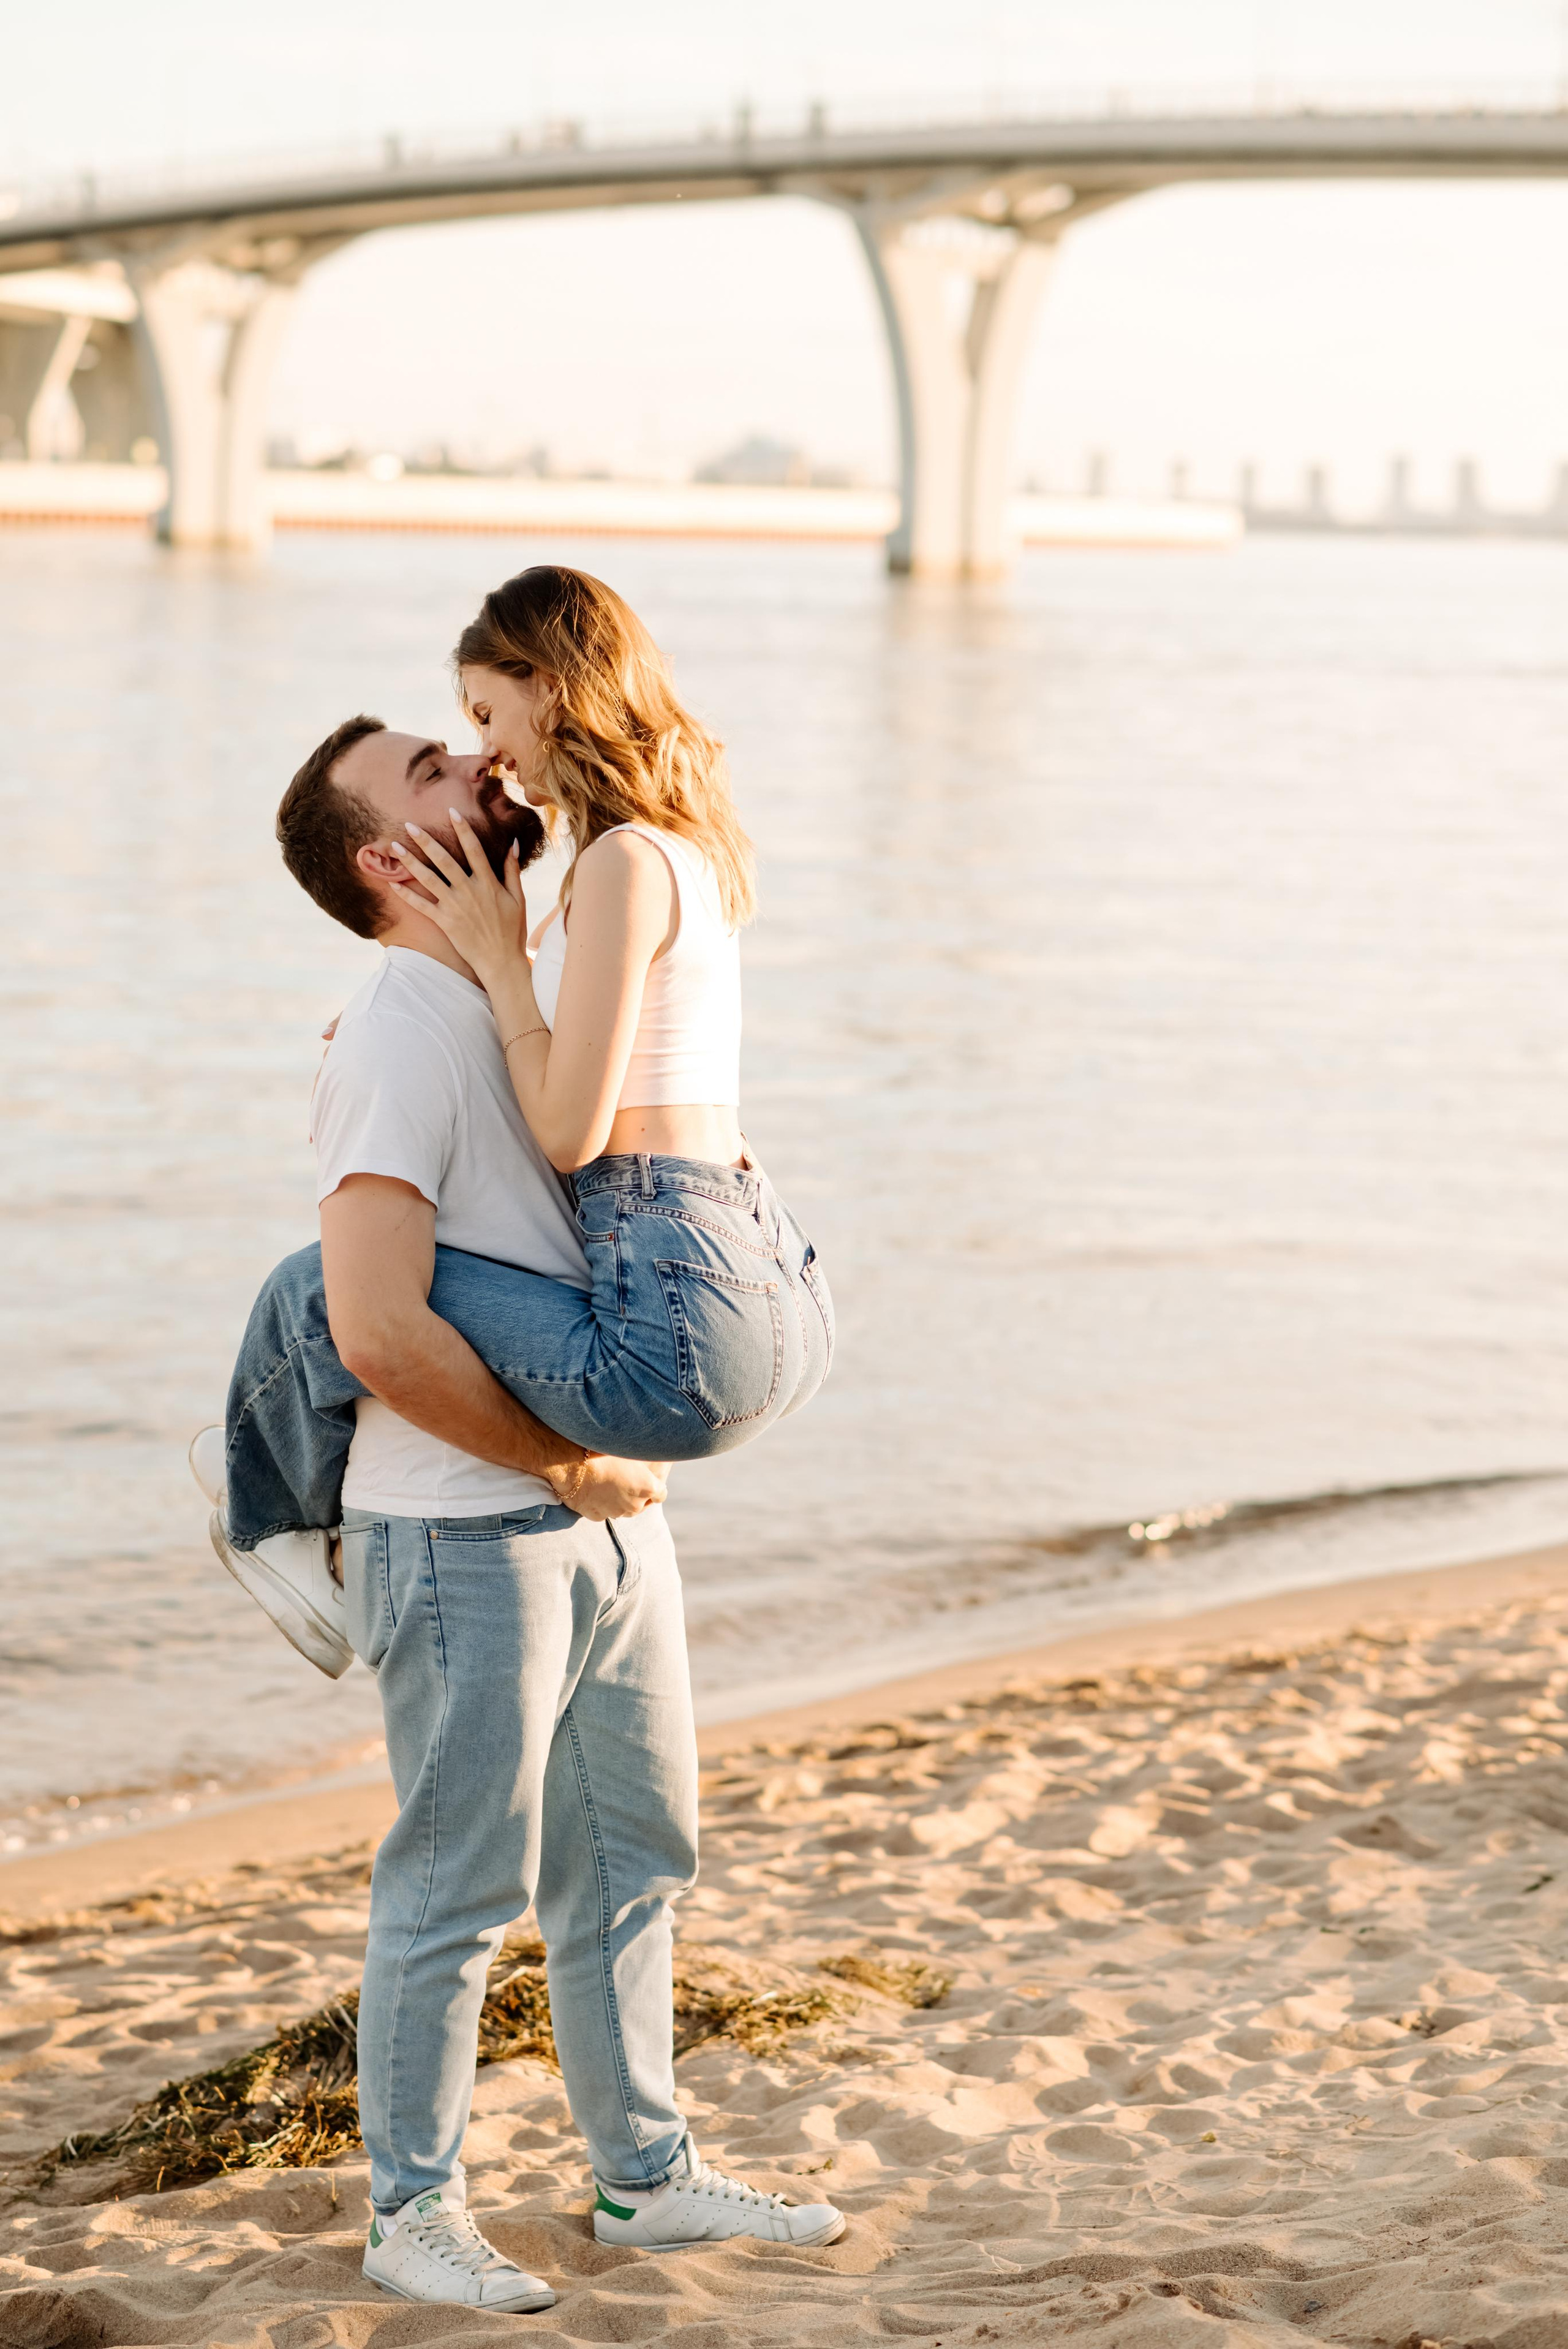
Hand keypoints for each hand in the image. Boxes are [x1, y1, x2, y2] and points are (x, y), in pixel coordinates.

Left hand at [388, 811, 529, 980]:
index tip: (451, 811)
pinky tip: (392, 883)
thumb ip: (512, 870)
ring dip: (410, 862)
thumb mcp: (517, 898)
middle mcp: (469, 891)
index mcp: (488, 883)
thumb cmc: (512, 930)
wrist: (501, 962)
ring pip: (428, 879)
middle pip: (445, 860)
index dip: (463, 829)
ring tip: (395, 848)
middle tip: (409, 824)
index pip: (475, 850)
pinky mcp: (444, 922)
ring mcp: (455, 906)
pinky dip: (407, 895)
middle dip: (426, 841)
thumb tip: (512, 843)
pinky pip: (422, 906)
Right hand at [547, 1455, 668, 1519]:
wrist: (573, 1465)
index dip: (654, 1486)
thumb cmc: (603, 1451)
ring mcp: (615, 1512)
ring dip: (619, 1500)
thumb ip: (643, 1460)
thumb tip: (647, 1454)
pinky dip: (601, 1504)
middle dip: (637, 1494)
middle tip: (626, 1479)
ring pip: (622, 1509)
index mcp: (648, 1488)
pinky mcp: (597, 1516)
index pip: (661, 1494)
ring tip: (608, 1484)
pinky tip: (594, 1490)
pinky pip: (603, 1511)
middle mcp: (635, 1505)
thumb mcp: (629, 1449)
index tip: (647, 1479)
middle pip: (642, 1504)